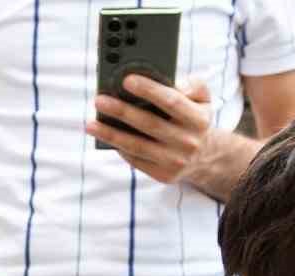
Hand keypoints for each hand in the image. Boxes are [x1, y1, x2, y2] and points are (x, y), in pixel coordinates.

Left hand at [87, 76, 214, 185]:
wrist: (204, 156)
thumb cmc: (194, 118)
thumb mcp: (203, 98)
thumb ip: (194, 84)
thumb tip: (172, 82)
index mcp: (198, 119)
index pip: (171, 101)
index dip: (149, 90)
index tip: (127, 80)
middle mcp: (188, 141)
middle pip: (149, 124)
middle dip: (122, 111)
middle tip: (99, 100)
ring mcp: (175, 161)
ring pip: (137, 146)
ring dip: (111, 134)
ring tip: (90, 124)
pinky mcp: (163, 175)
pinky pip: (136, 160)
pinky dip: (118, 148)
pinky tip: (103, 137)